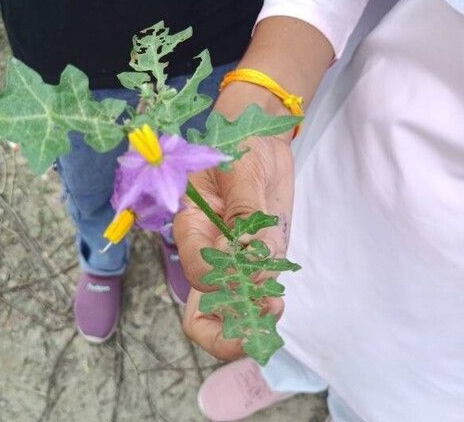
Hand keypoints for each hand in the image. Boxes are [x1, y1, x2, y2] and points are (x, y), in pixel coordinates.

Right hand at [174, 134, 293, 359]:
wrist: (261, 138)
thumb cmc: (239, 144)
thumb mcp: (239, 170)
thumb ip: (244, 209)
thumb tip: (250, 250)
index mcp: (192, 226)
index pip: (196, 269)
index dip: (219, 281)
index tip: (248, 272)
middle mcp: (210, 250)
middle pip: (201, 310)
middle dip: (223, 332)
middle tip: (253, 327)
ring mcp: (236, 258)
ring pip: (233, 307)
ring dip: (252, 318)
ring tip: (274, 307)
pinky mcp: (260, 257)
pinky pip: (259, 291)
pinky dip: (267, 304)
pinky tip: (277, 298)